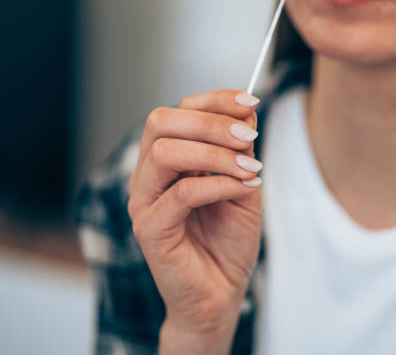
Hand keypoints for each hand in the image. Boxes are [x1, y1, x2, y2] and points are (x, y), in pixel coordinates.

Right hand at [127, 89, 262, 345]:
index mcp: (166, 162)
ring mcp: (144, 202)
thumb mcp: (243, 186)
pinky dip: (219, 185)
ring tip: (251, 168)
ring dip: (216, 153)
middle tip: (249, 135)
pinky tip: (245, 188)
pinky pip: (181, 193)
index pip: (177, 112)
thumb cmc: (228, 243)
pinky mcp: (150, 229)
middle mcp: (148, 177)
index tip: (251, 102)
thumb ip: (240, 151)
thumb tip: (247, 111)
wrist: (221, 294)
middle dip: (211, 121)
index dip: (214, 101)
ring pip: (166, 152)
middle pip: (161, 122)